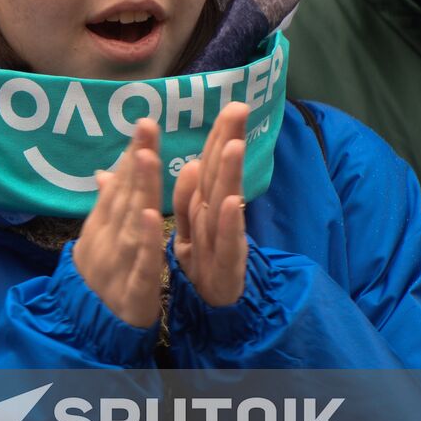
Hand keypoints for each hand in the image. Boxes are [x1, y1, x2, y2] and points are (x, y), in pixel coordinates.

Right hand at [72, 120, 163, 327]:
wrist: (87, 334)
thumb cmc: (100, 280)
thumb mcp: (100, 240)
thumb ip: (107, 205)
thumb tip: (105, 171)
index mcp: (104, 226)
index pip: (120, 186)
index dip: (132, 154)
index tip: (146, 123)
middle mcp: (108, 239)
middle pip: (126, 196)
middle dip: (138, 160)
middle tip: (147, 126)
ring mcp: (119, 264)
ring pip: (132, 223)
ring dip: (141, 190)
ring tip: (149, 158)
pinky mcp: (133, 291)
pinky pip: (141, 264)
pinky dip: (146, 241)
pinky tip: (153, 218)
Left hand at [173, 101, 250, 306]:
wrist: (217, 317)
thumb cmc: (204, 269)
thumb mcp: (186, 232)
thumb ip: (181, 201)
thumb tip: (182, 164)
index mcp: (205, 208)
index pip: (211, 166)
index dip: (219, 136)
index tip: (231, 103)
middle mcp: (219, 220)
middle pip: (223, 176)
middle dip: (230, 141)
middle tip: (239, 107)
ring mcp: (226, 242)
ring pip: (227, 204)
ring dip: (230, 175)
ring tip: (234, 144)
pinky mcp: (227, 267)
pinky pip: (227, 243)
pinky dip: (229, 223)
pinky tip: (232, 202)